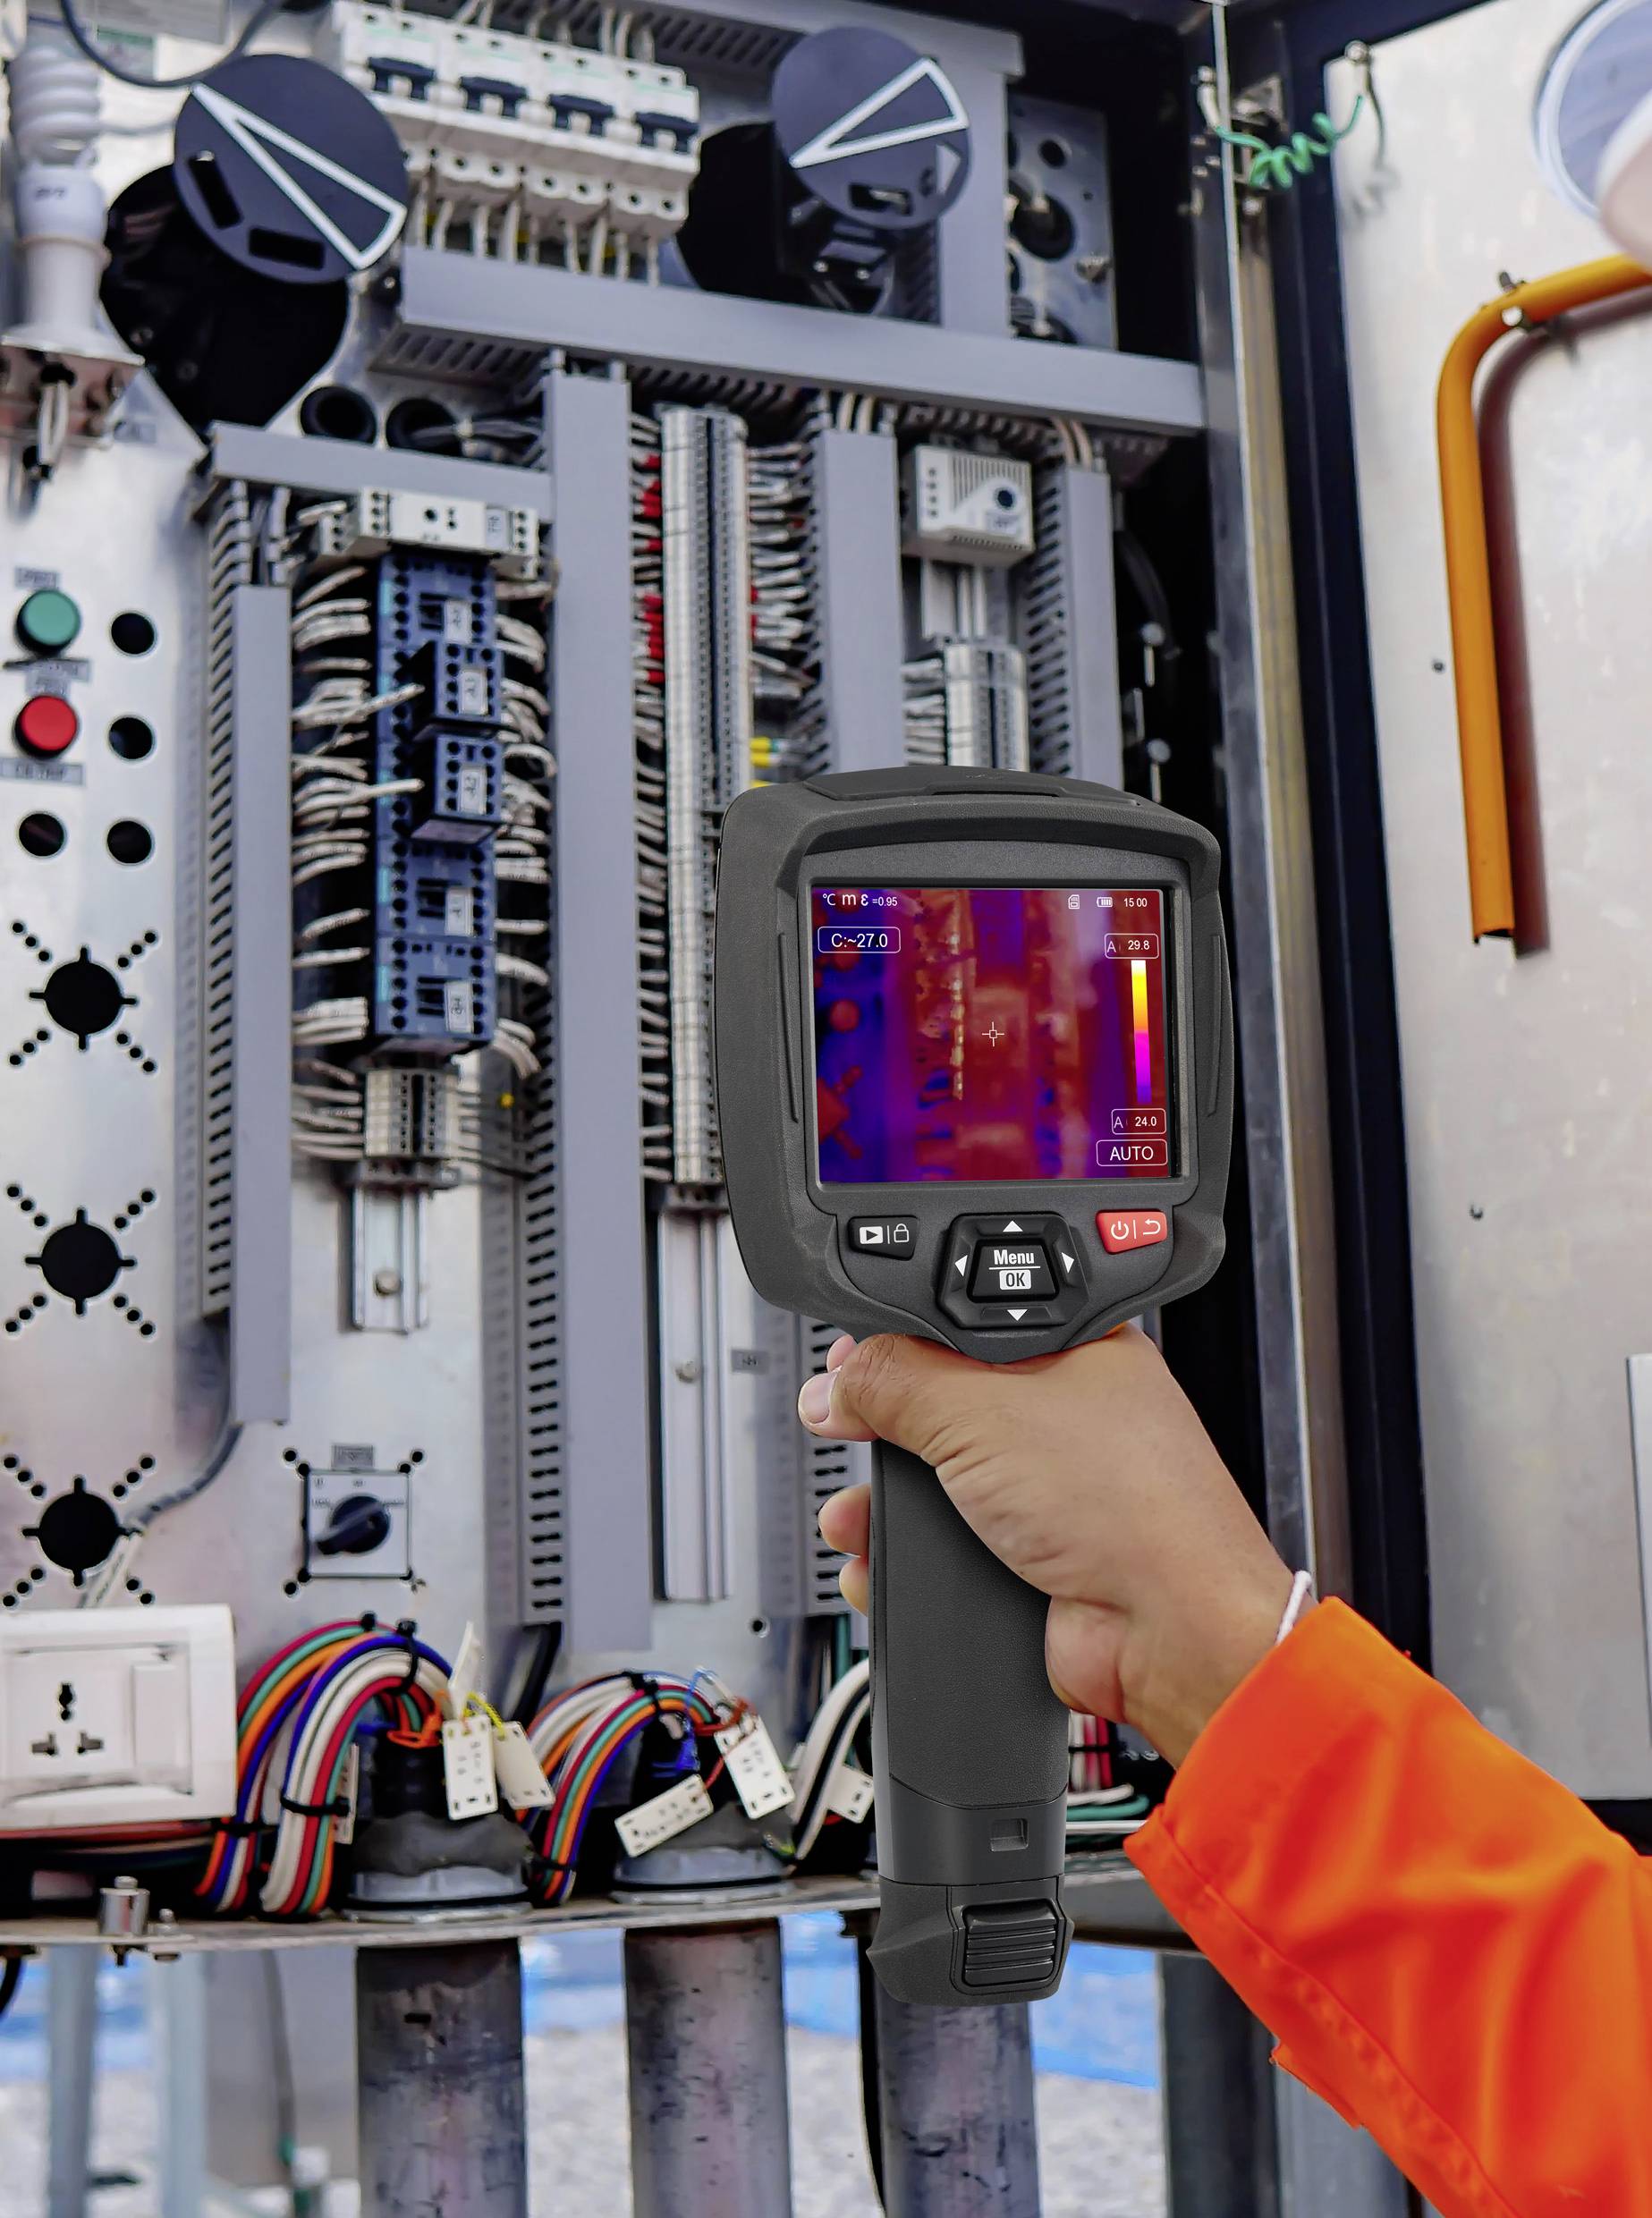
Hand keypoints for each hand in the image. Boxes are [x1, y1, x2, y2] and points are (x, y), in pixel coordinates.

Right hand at [802, 1328, 1298, 1766]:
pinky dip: (908, 1562)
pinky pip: (950, 1551)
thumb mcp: (982, 1407)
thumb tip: (837, 1381)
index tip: (850, 1367)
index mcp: (1076, 1352)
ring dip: (884, 1507)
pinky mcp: (1035, 1562)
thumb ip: (896, 1379)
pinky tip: (880, 1565)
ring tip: (854, 1517)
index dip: (903, 1341)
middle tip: (846, 1434)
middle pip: (944, 1408)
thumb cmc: (1129, 1504)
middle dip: (884, 1432)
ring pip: (940, 1488)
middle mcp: (1068, 1419)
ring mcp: (1054, 1497)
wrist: (1169, 1634)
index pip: (967, 1327)